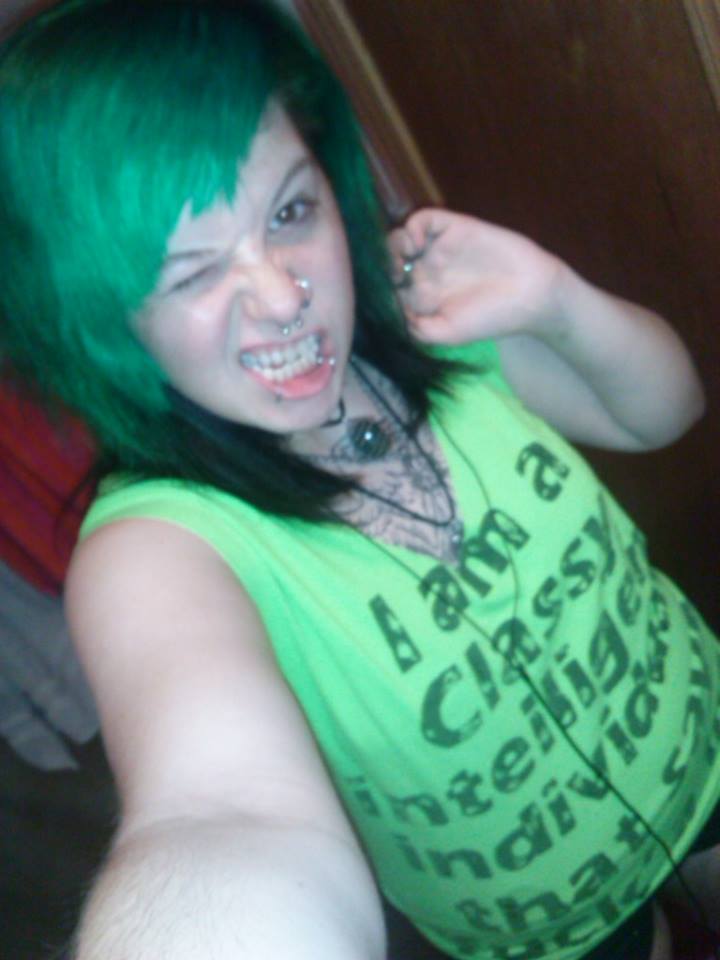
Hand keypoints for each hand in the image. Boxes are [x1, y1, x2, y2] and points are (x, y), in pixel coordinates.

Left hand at [388, 208, 567, 345]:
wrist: (530, 295)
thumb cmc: (490, 319)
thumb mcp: (446, 334)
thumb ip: (414, 328)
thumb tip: (386, 314)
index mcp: (422, 299)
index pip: (387, 289)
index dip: (377, 289)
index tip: (375, 296)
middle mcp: (426, 271)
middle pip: (389, 261)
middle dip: (380, 266)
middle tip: (386, 274)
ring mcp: (438, 249)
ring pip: (400, 238)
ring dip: (392, 246)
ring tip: (400, 259)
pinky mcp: (453, 228)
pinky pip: (423, 220)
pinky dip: (411, 227)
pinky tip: (415, 244)